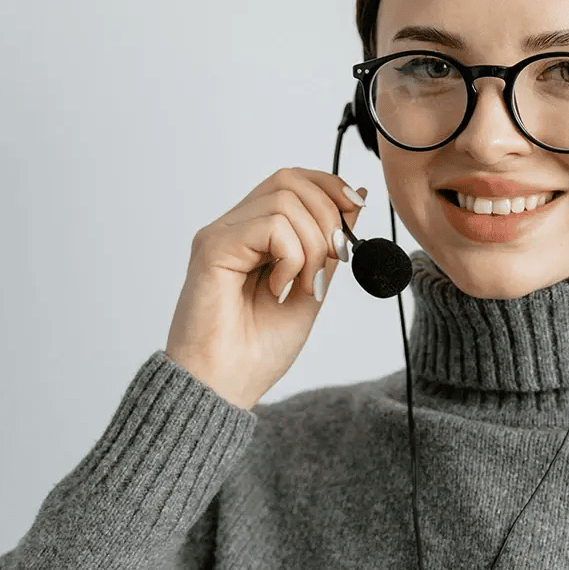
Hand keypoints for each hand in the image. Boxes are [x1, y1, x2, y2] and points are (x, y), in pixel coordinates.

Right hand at [165, 167, 366, 409]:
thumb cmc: (257, 350)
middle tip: (333, 260)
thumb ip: (329, 245)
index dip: (330, 187)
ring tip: (302, 286)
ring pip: (284, 199)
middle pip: (290, 179)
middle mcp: (235, 227)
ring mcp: (221, 235)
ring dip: (312, 244)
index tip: (355, 210)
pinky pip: (270, 225)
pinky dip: (291, 255)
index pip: (294, 181)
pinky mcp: (212, 248)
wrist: (224, 389)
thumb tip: (356, 198)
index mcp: (255, 234)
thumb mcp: (312, 286)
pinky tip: (279, 289)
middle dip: (328, 214)